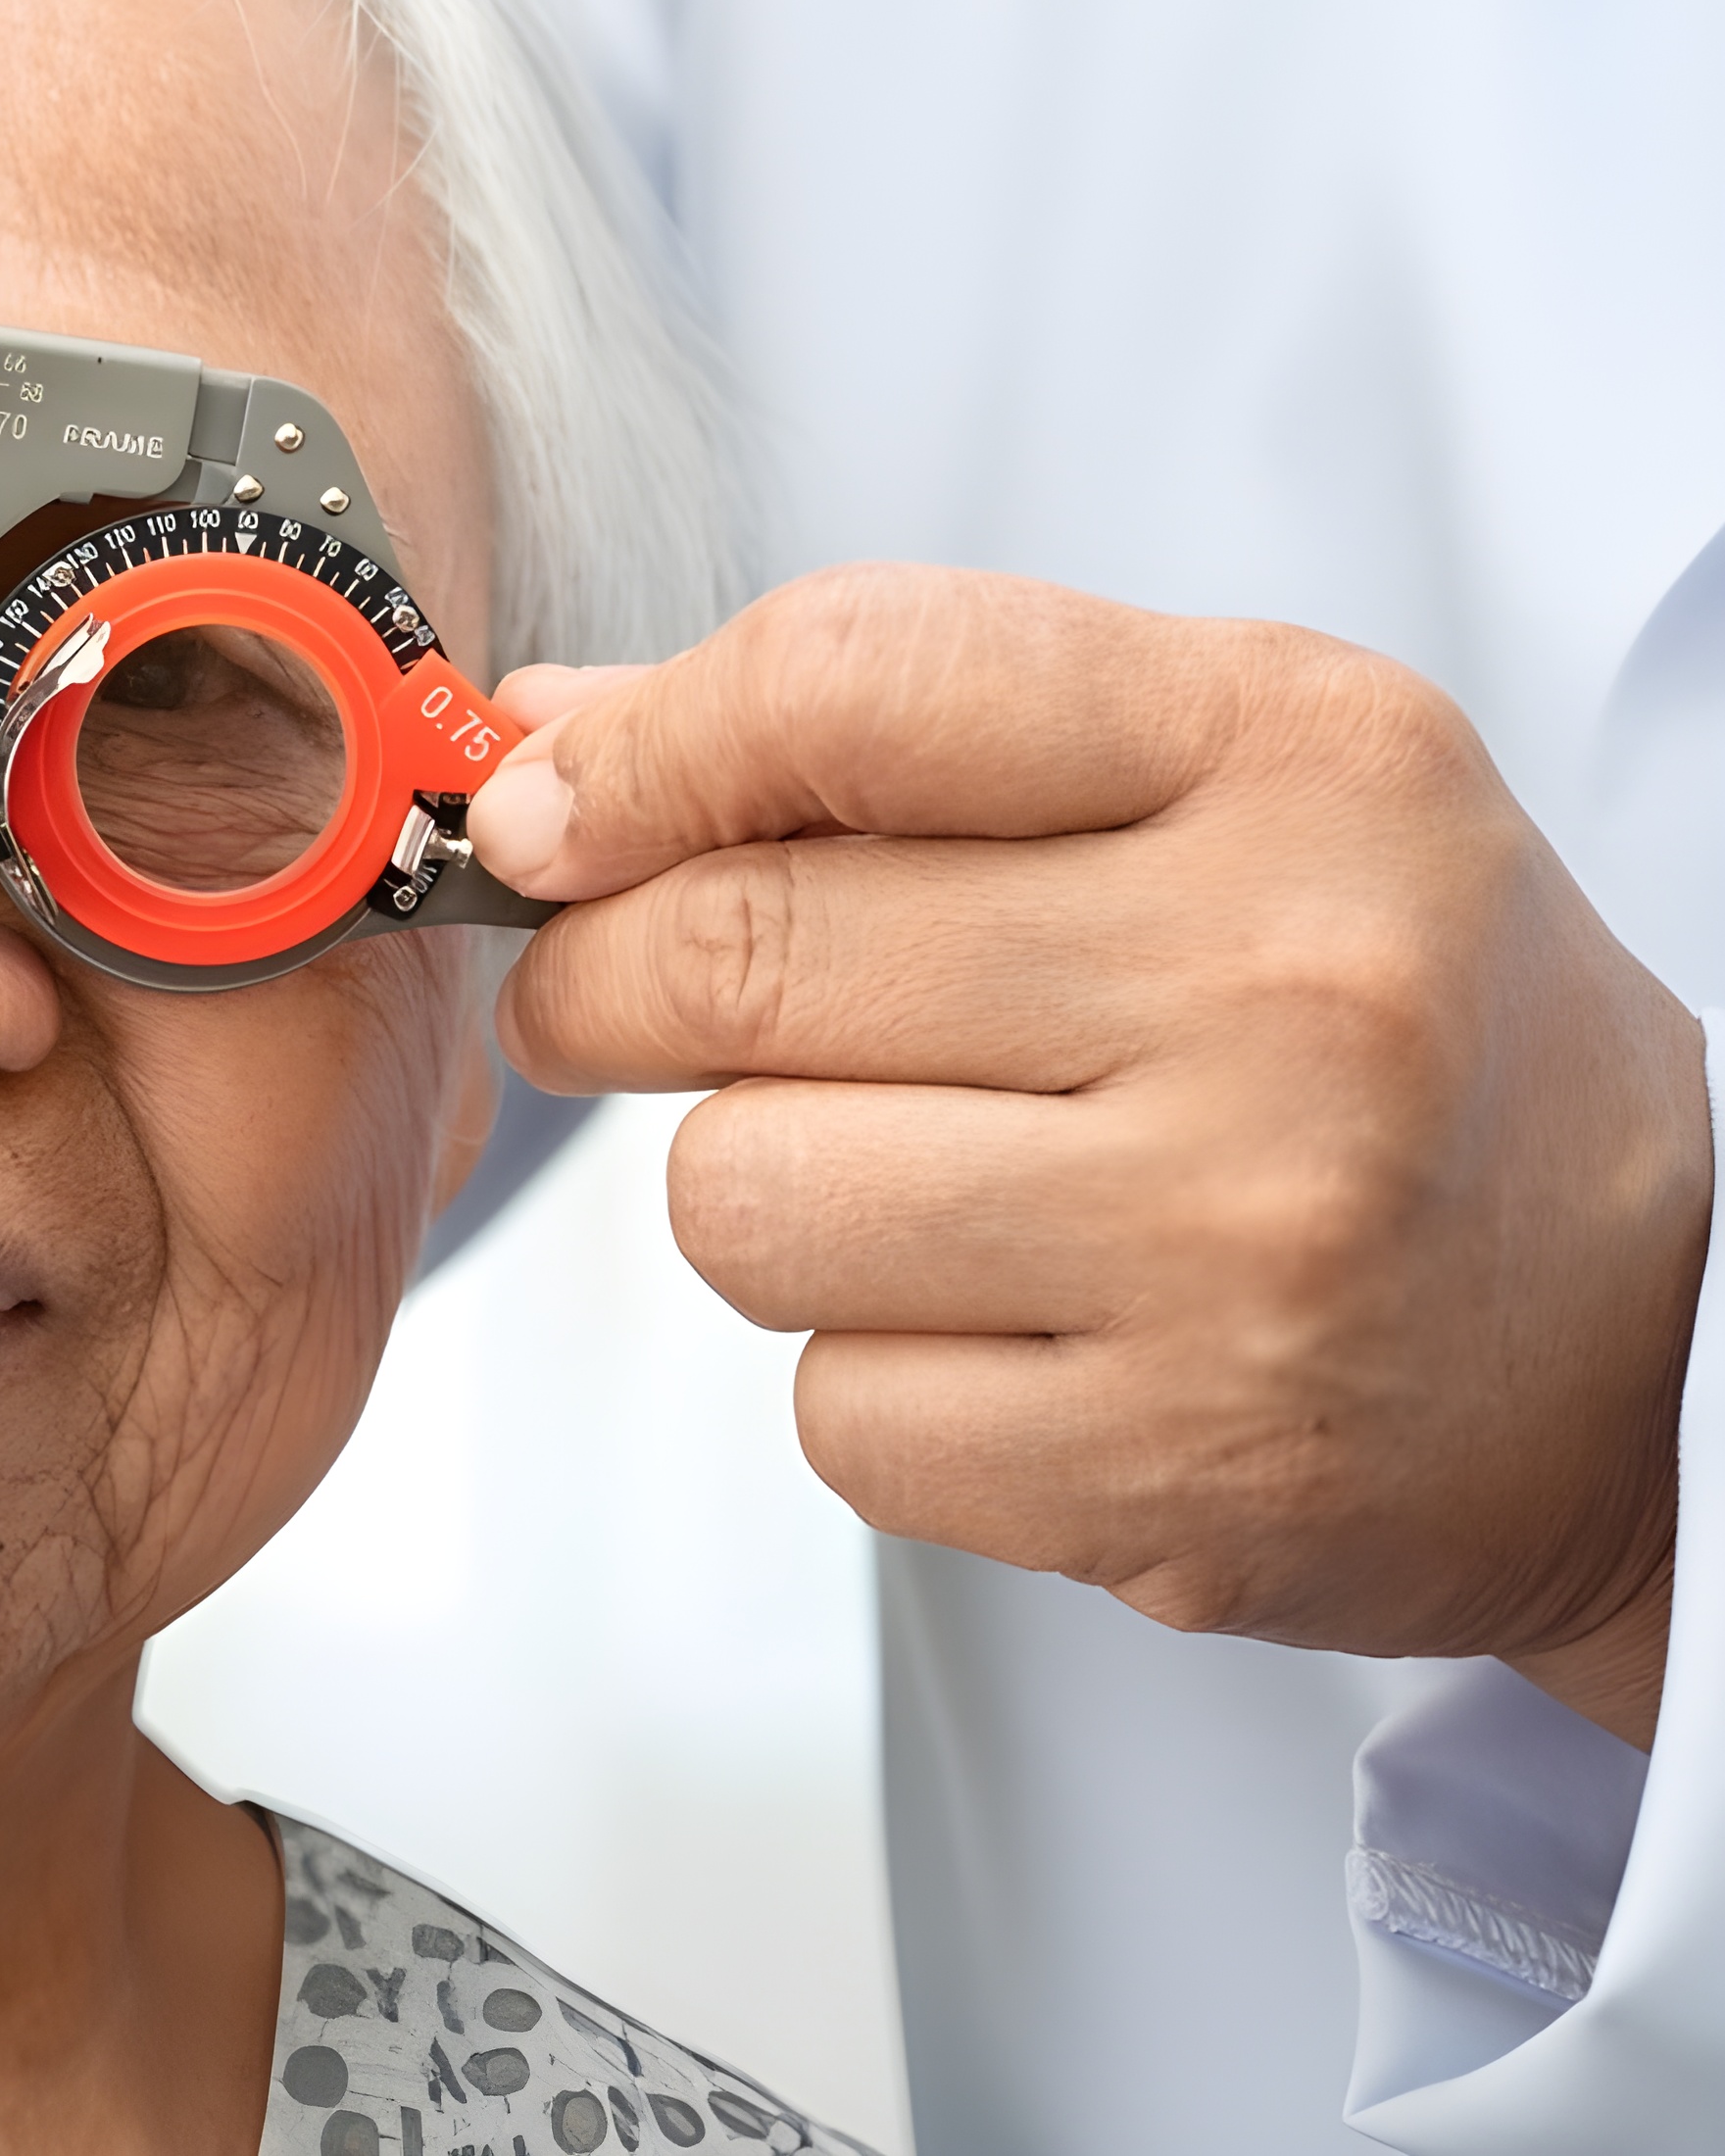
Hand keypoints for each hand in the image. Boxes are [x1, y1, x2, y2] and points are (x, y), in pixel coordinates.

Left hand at [467, 565, 1714, 1745]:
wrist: (1653, 1339)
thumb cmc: (1380, 1016)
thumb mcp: (1206, 778)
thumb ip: (880, 727)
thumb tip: (546, 735)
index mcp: (1295, 756)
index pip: (849, 681)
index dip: (634, 751)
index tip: (551, 811)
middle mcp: (1289, 992)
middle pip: (734, 954)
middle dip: (602, 980)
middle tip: (618, 996)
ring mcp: (1240, 1250)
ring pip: (739, 1198)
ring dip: (757, 1189)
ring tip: (911, 1177)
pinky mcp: (1179, 1477)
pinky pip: (830, 1410)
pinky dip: (867, 1378)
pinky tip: (1012, 1332)